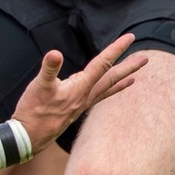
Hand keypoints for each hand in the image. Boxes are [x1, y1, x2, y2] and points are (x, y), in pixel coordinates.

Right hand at [10, 34, 146, 151]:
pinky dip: (106, 93)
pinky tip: (105, 92)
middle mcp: (85, 96)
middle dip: (128, 67)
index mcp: (80, 87)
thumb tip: (55, 54)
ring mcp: (81, 104)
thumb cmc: (33, 111)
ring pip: (106, 90)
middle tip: (145, 59)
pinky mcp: (74, 110)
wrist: (29, 137)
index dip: (116, 49)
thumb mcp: (39, 86)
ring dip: (121, 82)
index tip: (130, 37)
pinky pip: (97, 98)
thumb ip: (49, 69)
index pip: (102, 64)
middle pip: (111, 78)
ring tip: (134, 78)